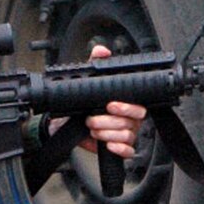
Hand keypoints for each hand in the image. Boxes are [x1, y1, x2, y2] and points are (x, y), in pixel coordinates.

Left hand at [82, 42, 145, 161]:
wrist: (66, 122)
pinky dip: (119, 149)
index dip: (126, 106)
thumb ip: (95, 62)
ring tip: (92, 128)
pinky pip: (128, 152)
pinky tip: (107, 145)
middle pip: (131, 122)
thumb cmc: (82, 101)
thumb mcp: (88, 80)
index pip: (138, 105)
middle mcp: (129, 119)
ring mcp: (125, 134)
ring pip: (127, 136)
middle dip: (111, 122)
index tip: (110, 105)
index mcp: (126, 102)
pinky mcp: (118, 148)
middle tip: (92, 118)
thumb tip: (102, 51)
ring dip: (107, 133)